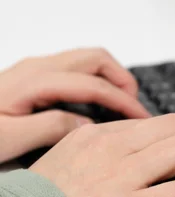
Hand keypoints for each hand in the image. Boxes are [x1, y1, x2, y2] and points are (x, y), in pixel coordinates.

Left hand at [0, 48, 149, 162]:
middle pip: (94, 58)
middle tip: (136, 106)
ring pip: (86, 58)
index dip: (121, 100)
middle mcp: (38, 67)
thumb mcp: (9, 139)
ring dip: (110, 75)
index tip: (140, 118)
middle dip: (122, 78)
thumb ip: (52, 128)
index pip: (92, 84)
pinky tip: (95, 101)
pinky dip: (95, 77)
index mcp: (35, 81)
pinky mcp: (32, 75)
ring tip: (123, 101)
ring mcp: (35, 68)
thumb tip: (89, 125)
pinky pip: (74, 66)